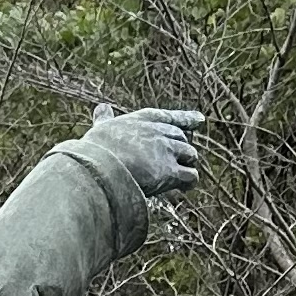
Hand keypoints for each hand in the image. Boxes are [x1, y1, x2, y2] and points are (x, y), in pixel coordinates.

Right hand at [84, 103, 202, 197]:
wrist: (99, 167)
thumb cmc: (95, 150)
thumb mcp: (102, 129)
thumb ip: (105, 119)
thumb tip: (102, 108)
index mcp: (143, 119)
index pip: (169, 117)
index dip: (186, 118)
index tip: (200, 119)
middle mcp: (159, 132)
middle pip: (182, 138)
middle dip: (182, 149)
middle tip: (179, 161)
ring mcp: (166, 151)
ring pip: (190, 155)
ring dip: (187, 165)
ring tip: (181, 177)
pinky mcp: (170, 172)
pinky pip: (191, 176)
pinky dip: (189, 182)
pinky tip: (184, 188)